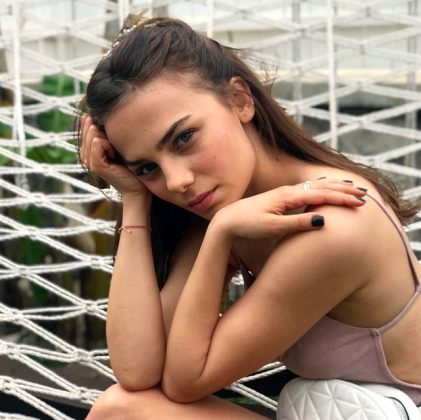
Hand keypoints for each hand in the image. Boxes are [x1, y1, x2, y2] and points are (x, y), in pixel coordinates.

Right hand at [79, 115, 149, 201]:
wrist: (137, 188)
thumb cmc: (132, 166)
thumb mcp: (119, 145)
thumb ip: (109, 133)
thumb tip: (104, 113)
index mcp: (90, 149)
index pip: (86, 124)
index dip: (100, 123)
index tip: (115, 137)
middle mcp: (86, 154)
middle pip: (89, 127)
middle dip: (104, 130)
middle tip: (116, 147)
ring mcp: (90, 160)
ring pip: (93, 134)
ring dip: (107, 138)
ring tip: (115, 152)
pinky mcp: (97, 165)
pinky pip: (98, 143)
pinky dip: (108, 145)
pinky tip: (114, 154)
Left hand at [211, 179, 366, 239]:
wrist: (226, 220)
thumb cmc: (248, 225)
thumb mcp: (272, 227)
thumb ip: (297, 223)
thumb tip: (323, 220)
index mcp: (287, 196)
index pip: (321, 195)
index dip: (341, 199)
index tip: (360, 203)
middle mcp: (287, 191)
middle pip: (320, 186)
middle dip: (343, 190)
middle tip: (364, 194)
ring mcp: (283, 193)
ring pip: (314, 186)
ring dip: (334, 187)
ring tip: (350, 188)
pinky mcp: (279, 197)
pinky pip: (306, 189)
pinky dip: (320, 188)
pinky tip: (323, 189)